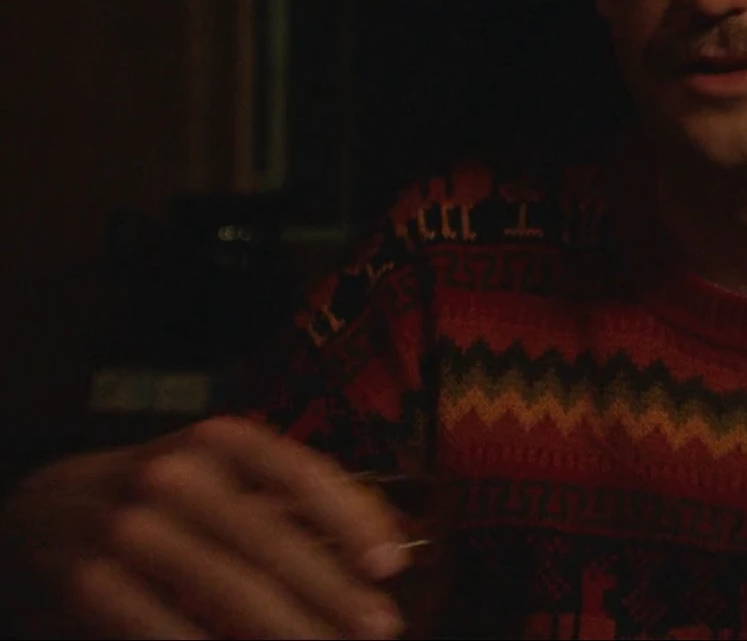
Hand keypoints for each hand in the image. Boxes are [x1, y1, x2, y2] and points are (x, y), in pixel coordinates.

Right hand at [1, 416, 412, 639]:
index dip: (350, 519)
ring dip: (288, 628)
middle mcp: (171, 474)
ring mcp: (126, 527)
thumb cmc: (154, 495)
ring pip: (226, 589)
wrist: (38, 512)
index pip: (299, 473)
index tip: (389, 564)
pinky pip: (165, 627)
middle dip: (332, 591)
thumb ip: (280, 502)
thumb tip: (372, 542)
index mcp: (215, 442)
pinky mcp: (88, 581)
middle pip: (271, 540)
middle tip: (379, 628)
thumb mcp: (213, 475)